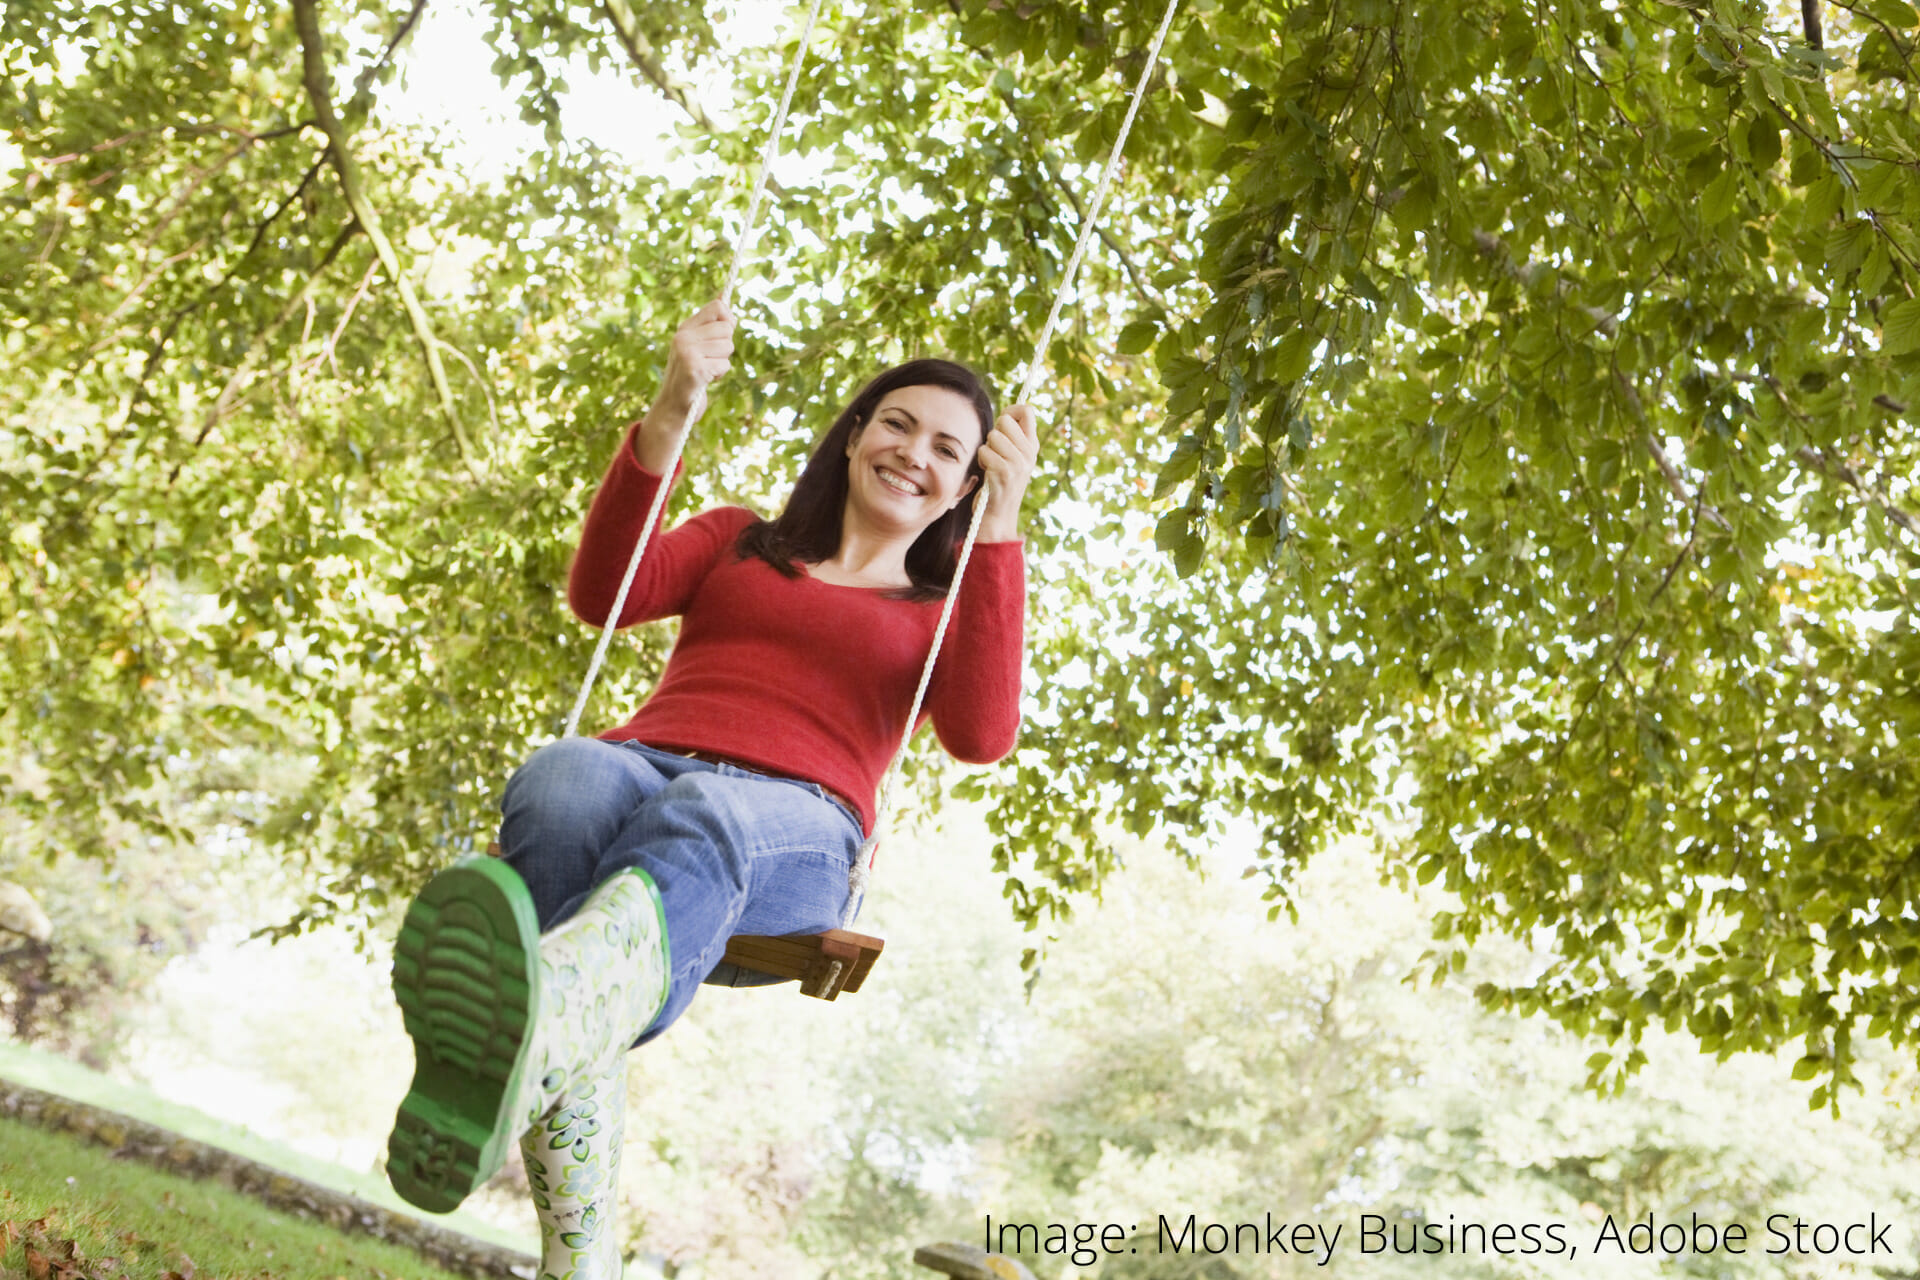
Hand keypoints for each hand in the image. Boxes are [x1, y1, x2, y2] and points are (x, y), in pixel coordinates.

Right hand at [654, 298, 735, 420]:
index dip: (728, 320)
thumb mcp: (698, 346)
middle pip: (727, 329)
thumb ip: (710, 325)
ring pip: (728, 347)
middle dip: (725, 347)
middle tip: (709, 360)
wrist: (673, 407)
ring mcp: (687, 352)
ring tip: (706, 370)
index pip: (717, 307)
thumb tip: (723, 297)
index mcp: (685, 328)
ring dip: (722, 362)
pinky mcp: (694, 368)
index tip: (723, 335)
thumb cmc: (691, 376)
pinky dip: (719, 375)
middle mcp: (683, 336)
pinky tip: (705, 380)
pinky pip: (724, 365)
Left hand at [975, 403, 1039, 540]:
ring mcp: (1018, 463)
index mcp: (1032, 446)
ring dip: (986, 449)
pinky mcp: (1004, 471)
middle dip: (994, 432)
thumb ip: (1013, 438)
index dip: (1011, 410)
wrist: (998, 516)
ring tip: (991, 464)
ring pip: (993, 436)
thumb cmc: (999, 483)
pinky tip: (987, 473)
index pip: (1027, 410)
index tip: (1003, 422)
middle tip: (996, 451)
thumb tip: (1006, 414)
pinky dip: (981, 460)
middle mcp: (1029, 453)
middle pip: (1005, 420)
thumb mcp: (1013, 459)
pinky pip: (984, 451)